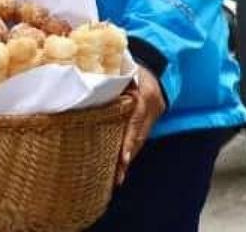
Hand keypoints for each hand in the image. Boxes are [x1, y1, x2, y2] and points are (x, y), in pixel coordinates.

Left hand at [114, 65, 165, 185]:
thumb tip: (87, 87)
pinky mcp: (150, 122)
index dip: (130, 140)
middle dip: (127, 158)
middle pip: (139, 137)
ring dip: (128, 158)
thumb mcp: (126, 69)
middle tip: (117, 176)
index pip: (136, 121)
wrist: (157, 68)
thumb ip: (111, 79)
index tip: (124, 158)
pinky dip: (131, 150)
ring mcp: (152, 116)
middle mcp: (151, 109)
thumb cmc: (135, 68)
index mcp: (145, 95)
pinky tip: (121, 164)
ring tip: (117, 177)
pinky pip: (140, 138)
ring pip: (140, 141)